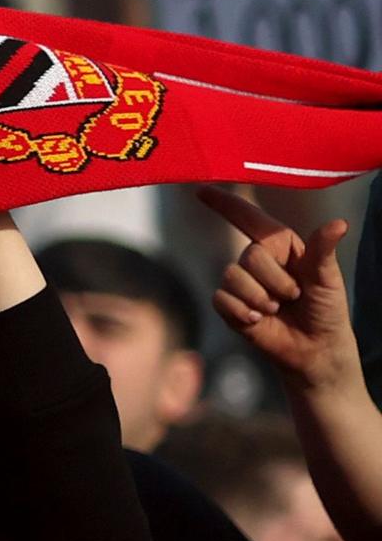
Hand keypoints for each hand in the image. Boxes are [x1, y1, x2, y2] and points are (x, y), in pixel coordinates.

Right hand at [203, 192, 361, 395]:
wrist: (315, 350)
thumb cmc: (327, 310)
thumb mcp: (328, 278)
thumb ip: (323, 249)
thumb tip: (339, 223)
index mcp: (281, 246)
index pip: (249, 218)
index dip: (225, 203)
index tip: (201, 190)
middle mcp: (258, 260)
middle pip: (249, 255)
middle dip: (274, 281)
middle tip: (293, 297)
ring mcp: (241, 283)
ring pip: (232, 277)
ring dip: (260, 299)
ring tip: (276, 311)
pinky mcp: (229, 306)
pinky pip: (221, 299)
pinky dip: (242, 313)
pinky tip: (258, 321)